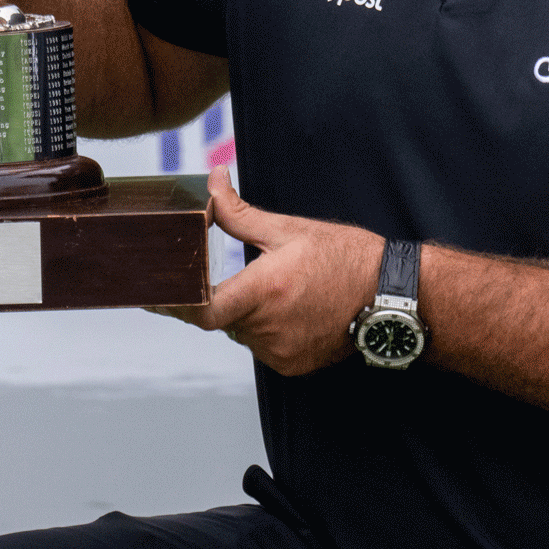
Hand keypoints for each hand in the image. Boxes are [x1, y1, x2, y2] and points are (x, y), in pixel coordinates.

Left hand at [152, 167, 385, 375]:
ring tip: (279, 288)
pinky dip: (266, 328)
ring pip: (241, 332)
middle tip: (233, 276)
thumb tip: (213, 182)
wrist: (392, 296)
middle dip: (220, 296)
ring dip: (245, 312)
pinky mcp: (292, 365)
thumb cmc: (346, 258)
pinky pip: (263, 346)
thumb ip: (239, 214)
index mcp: (263, 291)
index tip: (156, 293)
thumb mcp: (290, 230)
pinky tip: (293, 308)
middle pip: (220, 317)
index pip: (201, 309)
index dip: (174, 303)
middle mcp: (267, 329)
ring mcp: (280, 352)